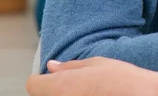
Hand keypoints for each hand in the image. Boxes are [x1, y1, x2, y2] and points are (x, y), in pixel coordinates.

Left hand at [25, 57, 157, 95]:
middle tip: (76, 87)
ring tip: (89, 93)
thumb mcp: (98, 64)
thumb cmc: (125, 81)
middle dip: (54, 91)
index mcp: (62, 86)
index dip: (41, 80)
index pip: (33, 85)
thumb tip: (52, 66)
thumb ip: (70, 66)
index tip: (49, 79)